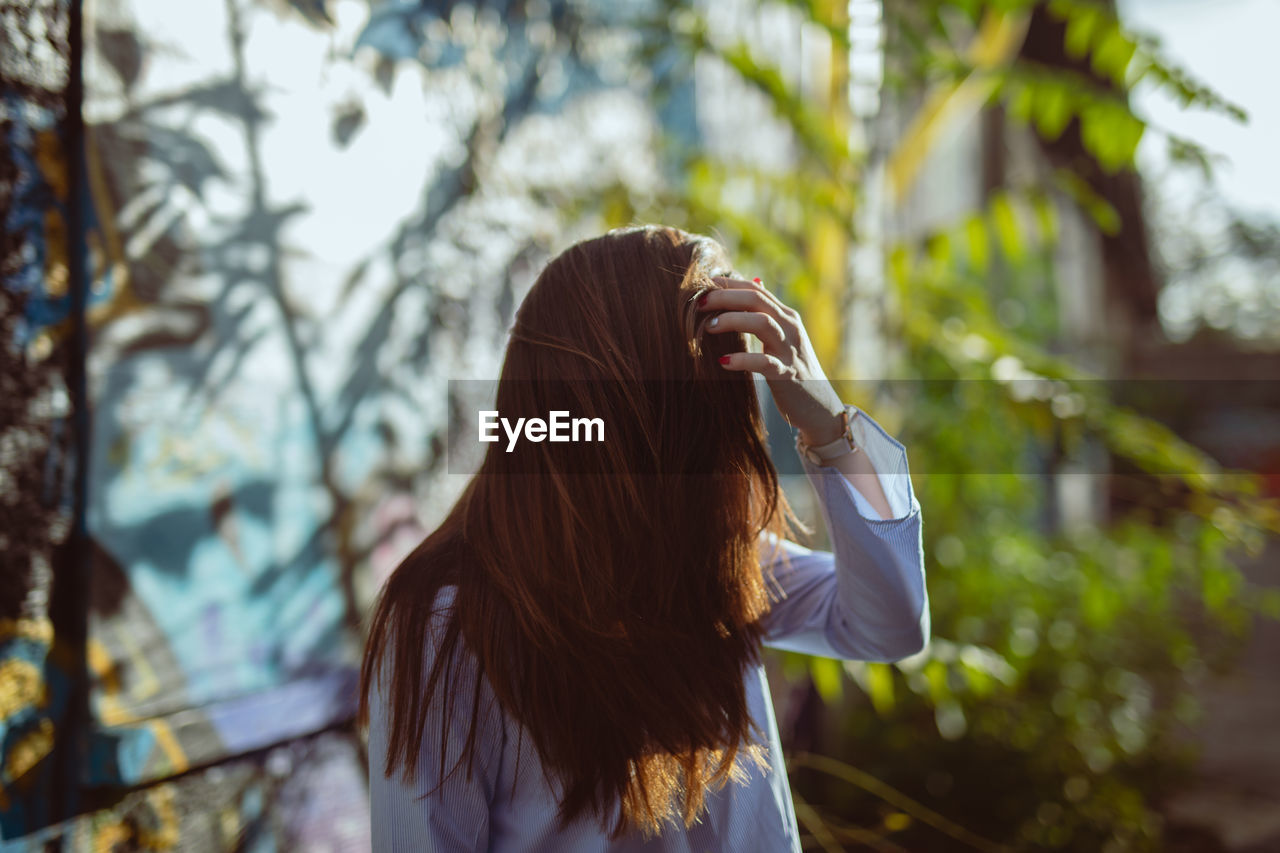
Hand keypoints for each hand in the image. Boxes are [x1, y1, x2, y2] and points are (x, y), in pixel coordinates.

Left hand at [697, 276, 845, 447]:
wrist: (818, 406)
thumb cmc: (792, 370)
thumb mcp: (783, 337)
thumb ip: (768, 313)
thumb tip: (754, 283)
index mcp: (786, 317)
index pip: (756, 290)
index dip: (729, 283)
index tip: (704, 283)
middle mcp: (790, 328)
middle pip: (757, 299)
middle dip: (725, 297)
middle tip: (699, 303)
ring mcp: (790, 350)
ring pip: (762, 323)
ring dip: (732, 320)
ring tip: (708, 327)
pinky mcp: (787, 374)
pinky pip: (764, 362)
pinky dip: (742, 359)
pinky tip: (723, 362)